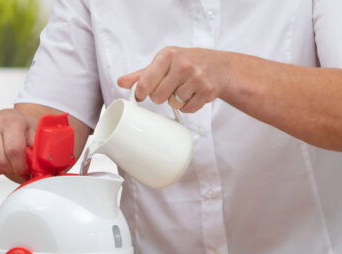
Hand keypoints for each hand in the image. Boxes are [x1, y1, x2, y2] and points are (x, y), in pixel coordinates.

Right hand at [0, 108, 35, 182]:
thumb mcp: (37, 136)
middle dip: (11, 169)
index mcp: (10, 121)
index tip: (26, 171)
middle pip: (0, 161)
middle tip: (17, 166)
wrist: (8, 120)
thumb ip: (40, 151)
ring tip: (7, 161)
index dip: (21, 167)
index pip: (13, 152)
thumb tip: (42, 169)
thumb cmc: (23, 130)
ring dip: (0, 170)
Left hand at [117, 47, 232, 112]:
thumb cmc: (188, 62)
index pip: (145, 82)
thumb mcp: (165, 62)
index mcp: (168, 55)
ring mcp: (197, 78)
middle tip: (170, 88)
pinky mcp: (207, 91)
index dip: (141, 92)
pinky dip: (188, 106)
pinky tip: (193, 94)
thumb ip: (143, 74)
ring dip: (176, 101)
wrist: (220, 66)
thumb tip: (121, 82)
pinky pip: (188, 109)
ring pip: (173, 104)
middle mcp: (183, 65)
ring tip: (184, 89)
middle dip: (162, 96)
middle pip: (158, 97)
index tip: (142, 93)